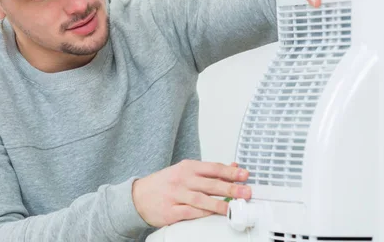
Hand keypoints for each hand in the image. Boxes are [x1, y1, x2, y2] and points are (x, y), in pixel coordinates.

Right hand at [132, 160, 249, 227]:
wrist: (138, 196)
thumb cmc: (164, 184)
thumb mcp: (185, 171)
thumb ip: (209, 171)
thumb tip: (233, 167)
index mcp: (187, 167)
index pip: (213, 168)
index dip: (230, 172)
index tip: (245, 175)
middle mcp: (182, 180)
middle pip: (210, 183)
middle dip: (230, 187)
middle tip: (245, 191)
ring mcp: (175, 195)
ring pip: (200, 199)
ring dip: (219, 203)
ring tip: (232, 207)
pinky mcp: (170, 211)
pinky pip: (189, 213)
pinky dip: (202, 214)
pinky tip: (213, 215)